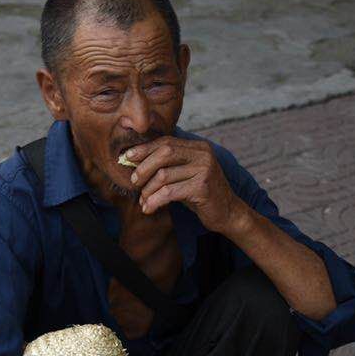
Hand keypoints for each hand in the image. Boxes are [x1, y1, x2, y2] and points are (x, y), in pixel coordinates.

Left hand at [123, 137, 249, 233]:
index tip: (126, 158)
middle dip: (144, 167)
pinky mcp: (202, 187)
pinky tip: (149, 209)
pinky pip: (170, 192)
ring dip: (148, 190)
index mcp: (198, 147)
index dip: (144, 149)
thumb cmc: (201, 195)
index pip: (166, 142)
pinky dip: (155, 201)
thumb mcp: (186, 175)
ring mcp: (204, 170)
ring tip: (143, 201)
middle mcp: (203, 154)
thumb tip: (135, 162)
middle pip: (164, 153)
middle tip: (134, 182)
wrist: (228, 213)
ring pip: (164, 175)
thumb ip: (168, 166)